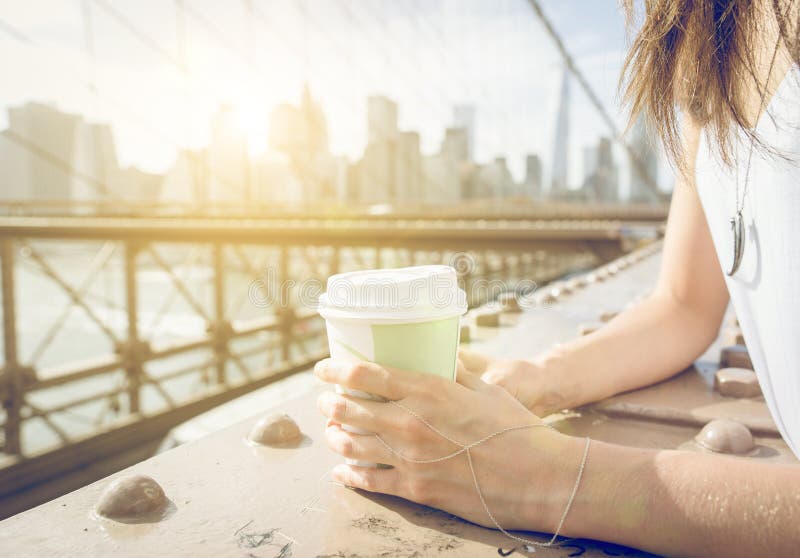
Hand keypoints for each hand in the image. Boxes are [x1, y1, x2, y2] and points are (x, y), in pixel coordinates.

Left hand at [314, 358, 583, 532]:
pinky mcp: (415, 489)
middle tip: (324, 401)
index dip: (335, 369)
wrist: (537, 477)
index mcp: (426, 390)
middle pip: (350, 410)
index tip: (322, 368)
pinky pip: (369, 481)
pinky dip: (349, 474)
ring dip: (335, 437)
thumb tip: (438, 356)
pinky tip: (340, 471)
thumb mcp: (484, 387)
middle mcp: (409, 422)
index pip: (365, 375)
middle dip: (329, 404)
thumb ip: (453, 372)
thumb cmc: (515, 427)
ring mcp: (409, 459)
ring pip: (352, 446)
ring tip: (331, 431)